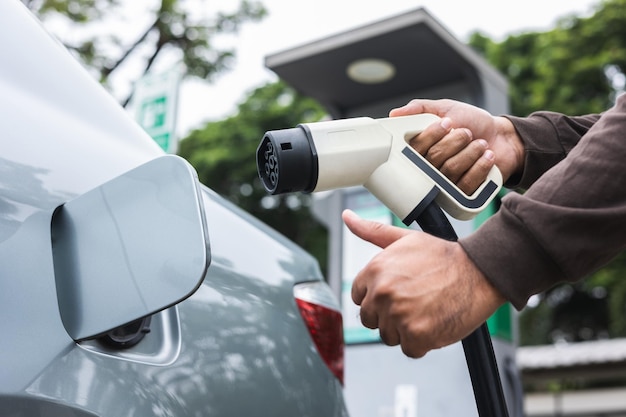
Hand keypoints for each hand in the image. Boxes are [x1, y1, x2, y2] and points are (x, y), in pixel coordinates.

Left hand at [343, 209, 504, 357]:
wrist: (478, 271)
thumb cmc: (443, 256)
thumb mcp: (404, 238)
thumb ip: (371, 231)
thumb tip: (348, 217)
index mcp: (375, 271)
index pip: (359, 297)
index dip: (377, 297)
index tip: (396, 293)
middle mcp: (382, 293)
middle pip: (371, 319)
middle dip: (389, 315)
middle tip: (414, 303)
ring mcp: (398, 316)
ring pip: (388, 336)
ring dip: (405, 329)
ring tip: (425, 310)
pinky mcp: (416, 335)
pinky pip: (409, 349)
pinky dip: (422, 343)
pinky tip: (433, 322)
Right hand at [391, 99, 523, 183]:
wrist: (502, 137)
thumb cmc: (473, 123)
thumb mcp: (446, 108)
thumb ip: (420, 109)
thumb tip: (395, 114)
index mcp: (420, 150)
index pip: (414, 149)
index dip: (430, 135)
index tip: (447, 123)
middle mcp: (429, 170)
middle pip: (433, 160)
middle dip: (455, 141)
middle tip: (467, 133)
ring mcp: (445, 185)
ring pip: (450, 171)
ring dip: (470, 152)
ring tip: (481, 144)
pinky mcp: (462, 195)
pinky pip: (466, 185)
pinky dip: (480, 166)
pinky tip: (487, 156)